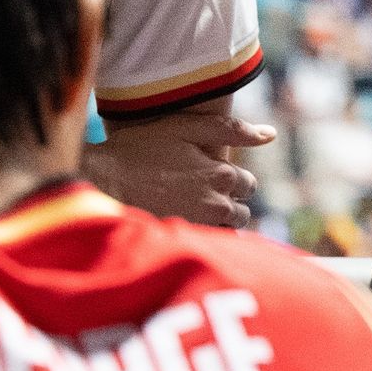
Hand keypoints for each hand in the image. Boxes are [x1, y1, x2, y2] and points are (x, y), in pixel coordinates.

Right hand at [84, 109, 276, 226]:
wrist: (99, 180)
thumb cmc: (142, 148)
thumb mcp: (186, 127)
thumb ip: (232, 129)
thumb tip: (271, 134)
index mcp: (222, 174)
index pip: (249, 185)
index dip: (232, 180)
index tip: (211, 176)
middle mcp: (217, 203)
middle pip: (241, 211)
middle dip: (228, 203)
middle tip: (199, 193)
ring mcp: (199, 226)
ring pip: (225, 231)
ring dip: (216, 222)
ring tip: (190, 210)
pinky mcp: (180, 241)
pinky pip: (205, 243)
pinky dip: (200, 237)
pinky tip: (180, 223)